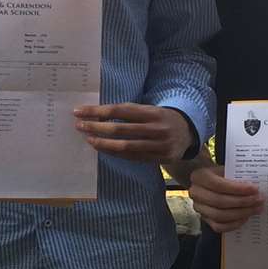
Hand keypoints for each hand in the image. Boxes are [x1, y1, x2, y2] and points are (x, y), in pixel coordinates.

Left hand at [75, 103, 193, 161]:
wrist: (188, 133)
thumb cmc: (161, 119)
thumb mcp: (149, 109)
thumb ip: (128, 112)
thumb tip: (97, 113)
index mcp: (153, 112)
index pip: (120, 110)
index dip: (98, 111)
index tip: (80, 111)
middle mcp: (157, 129)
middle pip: (120, 129)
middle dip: (96, 127)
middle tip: (79, 125)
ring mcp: (159, 145)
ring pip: (125, 146)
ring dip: (103, 143)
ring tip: (88, 138)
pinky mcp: (159, 159)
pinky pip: (131, 157)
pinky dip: (115, 153)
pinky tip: (102, 148)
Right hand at [185, 165, 263, 232]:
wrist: (209, 182)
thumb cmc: (221, 174)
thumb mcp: (226, 169)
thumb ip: (237, 176)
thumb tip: (255, 188)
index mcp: (199, 177)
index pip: (218, 185)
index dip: (237, 189)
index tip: (255, 189)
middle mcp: (195, 193)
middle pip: (219, 201)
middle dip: (242, 202)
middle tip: (259, 200)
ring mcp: (199, 208)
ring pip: (220, 216)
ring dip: (241, 213)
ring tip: (256, 209)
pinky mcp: (204, 219)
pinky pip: (219, 226)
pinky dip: (234, 224)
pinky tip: (246, 217)